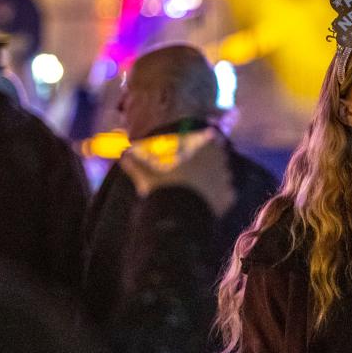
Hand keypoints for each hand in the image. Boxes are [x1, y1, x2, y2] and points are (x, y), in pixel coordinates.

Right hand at [120, 133, 236, 217]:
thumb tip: (122, 153)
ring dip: (217, 177)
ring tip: (203, 186)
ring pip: (225, 174)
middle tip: (200, 167)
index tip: (201, 145)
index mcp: (202, 149)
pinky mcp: (230, 198)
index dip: (206, 140)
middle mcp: (218, 161)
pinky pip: (227, 194)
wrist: (180, 215)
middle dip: (211, 160)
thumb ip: (135, 162)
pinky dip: (220, 196)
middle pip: (219, 156)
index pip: (210, 137)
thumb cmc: (165, 187)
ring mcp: (226, 179)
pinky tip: (210, 202)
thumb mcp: (146, 173)